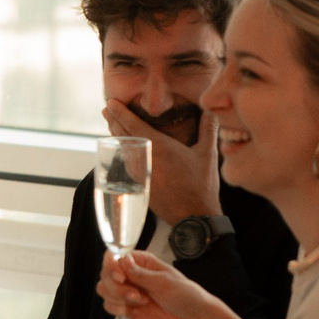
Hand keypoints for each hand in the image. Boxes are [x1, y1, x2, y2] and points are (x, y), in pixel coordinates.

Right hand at [95, 248, 213, 318]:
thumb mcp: (164, 282)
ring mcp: (127, 291)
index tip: (121, 278)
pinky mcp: (126, 307)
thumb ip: (140, 274)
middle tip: (136, 295)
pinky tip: (133, 311)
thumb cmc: (185, 295)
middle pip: (105, 274)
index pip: (113, 256)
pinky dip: (117, 309)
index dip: (112, 267)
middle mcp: (131, 274)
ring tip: (140, 302)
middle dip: (117, 288)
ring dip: (118, 298)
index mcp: (140, 261)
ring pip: (104, 290)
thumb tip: (123, 259)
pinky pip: (109, 306)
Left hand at [104, 101, 221, 222]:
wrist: (193, 216)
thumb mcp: (208, 154)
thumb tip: (212, 109)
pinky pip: (126, 162)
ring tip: (112, 125)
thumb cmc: (201, 185)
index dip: (119, 111)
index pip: (132, 124)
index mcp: (159, 146)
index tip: (110, 102)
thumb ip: (209, 128)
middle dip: (113, 120)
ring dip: (116, 135)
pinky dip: (123, 151)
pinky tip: (124, 149)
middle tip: (106, 108)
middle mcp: (144, 157)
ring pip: (122, 149)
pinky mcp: (139, 183)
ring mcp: (139, 172)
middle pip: (122, 134)